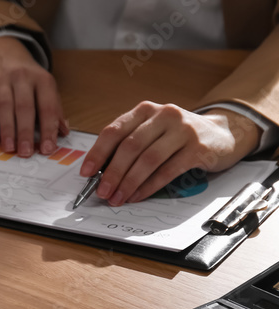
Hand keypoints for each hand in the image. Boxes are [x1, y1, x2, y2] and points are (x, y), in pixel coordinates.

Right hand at [0, 37, 68, 156]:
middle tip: (26, 153)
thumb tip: (64, 132)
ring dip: (7, 130)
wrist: (2, 53)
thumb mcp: (44, 87)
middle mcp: (23, 77)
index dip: (48, 129)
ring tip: (9, 149)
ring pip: (5, 107)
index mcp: (43, 80)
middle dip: (26, 132)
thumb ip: (53, 109)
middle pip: (25, 107)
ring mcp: (2, 80)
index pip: (47, 106)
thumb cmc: (27, 77)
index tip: (48, 148)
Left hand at [82, 103, 262, 204]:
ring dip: (129, 182)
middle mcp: (163, 115)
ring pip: (148, 160)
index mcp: (145, 110)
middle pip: (129, 147)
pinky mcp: (198, 148)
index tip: (86, 172)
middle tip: (102, 191)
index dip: (97, 153)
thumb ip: (130, 144)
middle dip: (112, 173)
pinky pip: (167, 171)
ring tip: (117, 197)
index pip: (114, 131)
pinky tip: (138, 195)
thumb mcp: (153, 131)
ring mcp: (183, 130)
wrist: (223, 133)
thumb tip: (102, 171)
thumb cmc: (179, 135)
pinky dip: (149, 186)